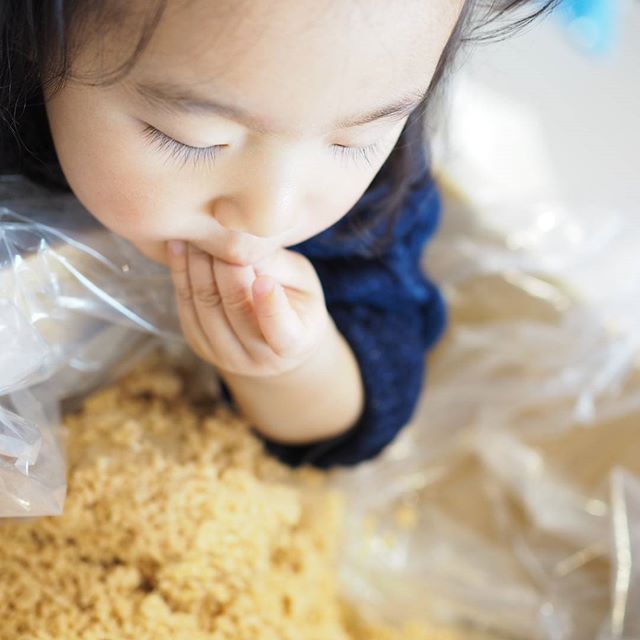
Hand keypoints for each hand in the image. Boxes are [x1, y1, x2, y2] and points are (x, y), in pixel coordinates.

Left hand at [166, 240, 332, 377]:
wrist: (276, 342)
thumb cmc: (297, 303)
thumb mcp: (303, 283)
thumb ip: (278, 266)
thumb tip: (242, 241)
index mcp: (294, 344)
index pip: (282, 332)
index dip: (271, 308)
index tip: (265, 280)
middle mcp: (257, 358)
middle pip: (235, 309)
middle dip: (225, 266)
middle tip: (220, 229)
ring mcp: (225, 355)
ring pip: (205, 305)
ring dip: (197, 265)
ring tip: (196, 231)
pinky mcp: (199, 344)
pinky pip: (186, 306)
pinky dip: (181, 274)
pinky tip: (179, 247)